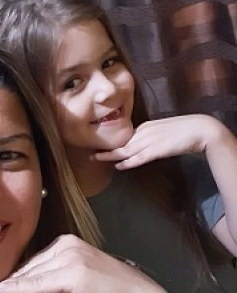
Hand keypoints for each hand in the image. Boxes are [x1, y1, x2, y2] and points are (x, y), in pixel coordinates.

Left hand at [0, 234, 170, 292]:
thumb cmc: (112, 289)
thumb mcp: (80, 275)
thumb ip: (58, 273)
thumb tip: (34, 280)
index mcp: (67, 242)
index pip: (34, 260)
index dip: (14, 275)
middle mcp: (67, 244)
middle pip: (29, 266)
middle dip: (5, 281)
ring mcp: (70, 256)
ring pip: (30, 275)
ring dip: (4, 287)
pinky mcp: (73, 273)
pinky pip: (38, 284)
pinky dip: (16, 289)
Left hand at [91, 114, 222, 169]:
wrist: (201, 129)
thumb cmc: (185, 130)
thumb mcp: (163, 131)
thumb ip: (151, 137)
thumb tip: (142, 145)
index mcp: (146, 126)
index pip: (125, 137)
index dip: (113, 144)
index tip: (102, 147)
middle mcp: (144, 132)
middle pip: (121, 143)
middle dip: (106, 149)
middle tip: (92, 154)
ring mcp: (150, 141)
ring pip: (125, 150)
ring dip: (110, 155)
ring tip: (97, 159)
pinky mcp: (157, 150)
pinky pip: (139, 158)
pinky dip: (128, 162)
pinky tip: (119, 165)